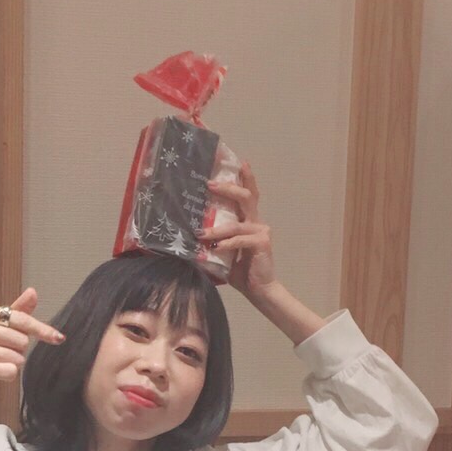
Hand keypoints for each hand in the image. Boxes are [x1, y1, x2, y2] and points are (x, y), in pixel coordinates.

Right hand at [0, 287, 63, 399]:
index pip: (21, 319)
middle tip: (0, 350)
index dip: (41, 329)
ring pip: (18, 357)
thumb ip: (17, 310)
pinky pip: (11, 371)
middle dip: (18, 348)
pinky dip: (8, 374)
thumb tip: (33, 292)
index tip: (58, 337)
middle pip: (22, 340)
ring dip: (13, 362)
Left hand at [199, 162, 276, 303]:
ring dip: (217, 228)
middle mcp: (256, 221)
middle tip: (210, 184)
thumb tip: (189, 229)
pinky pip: (240, 239)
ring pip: (237, 222)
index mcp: (247, 219)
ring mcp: (261, 231)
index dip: (244, 176)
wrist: (258, 289)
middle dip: (228, 188)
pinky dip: (226, 243)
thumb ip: (213, 236)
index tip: (238, 160)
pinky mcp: (262, 243)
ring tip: (201, 233)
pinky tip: (215, 248)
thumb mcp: (221, 249)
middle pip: (246, 197)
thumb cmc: (238, 269)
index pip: (246, 192)